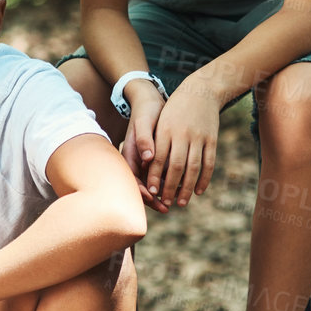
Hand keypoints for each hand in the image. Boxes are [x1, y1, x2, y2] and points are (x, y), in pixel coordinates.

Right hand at [120, 85, 168, 212]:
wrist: (152, 102)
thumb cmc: (147, 112)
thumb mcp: (144, 123)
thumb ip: (144, 140)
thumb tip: (147, 157)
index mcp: (129, 155)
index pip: (132, 178)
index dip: (141, 191)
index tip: (153, 198)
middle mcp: (136, 161)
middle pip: (141, 186)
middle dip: (153, 199)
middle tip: (166, 208)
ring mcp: (145, 162)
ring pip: (152, 183)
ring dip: (163, 192)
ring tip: (176, 201)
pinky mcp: (155, 159)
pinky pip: (161, 176)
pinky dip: (169, 183)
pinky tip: (181, 187)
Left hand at [145, 76, 219, 208]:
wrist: (201, 91)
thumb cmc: (175, 109)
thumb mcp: (161, 121)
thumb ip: (154, 142)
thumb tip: (147, 166)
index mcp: (166, 130)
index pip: (158, 158)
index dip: (154, 177)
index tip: (150, 192)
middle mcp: (182, 134)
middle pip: (176, 166)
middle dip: (170, 187)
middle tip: (165, 203)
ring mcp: (199, 137)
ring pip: (193, 167)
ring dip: (187, 188)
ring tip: (181, 203)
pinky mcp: (212, 139)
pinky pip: (209, 163)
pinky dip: (204, 179)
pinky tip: (199, 191)